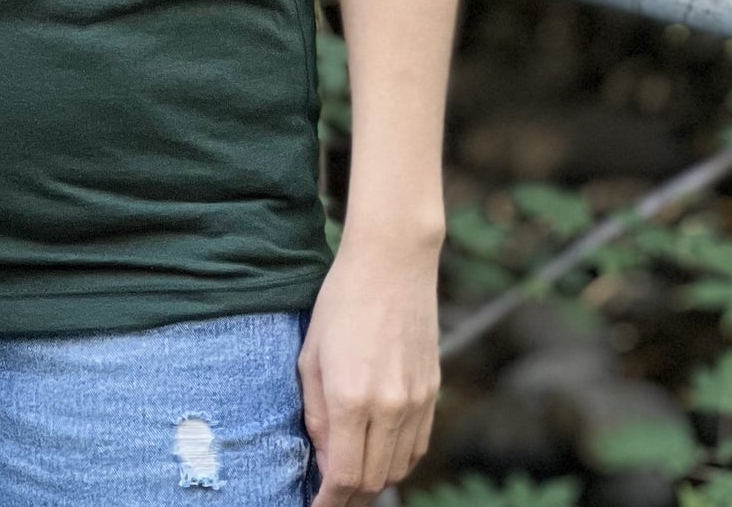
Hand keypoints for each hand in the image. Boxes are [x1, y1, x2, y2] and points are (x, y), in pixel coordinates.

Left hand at [298, 231, 441, 506]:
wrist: (393, 262)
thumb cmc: (342, 301)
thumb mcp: (310, 354)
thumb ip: (314, 413)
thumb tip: (323, 459)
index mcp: (350, 398)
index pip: (343, 477)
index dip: (327, 502)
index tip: (314, 506)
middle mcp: (388, 407)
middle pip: (373, 482)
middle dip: (349, 497)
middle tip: (329, 494)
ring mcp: (416, 402)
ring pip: (398, 469)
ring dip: (374, 482)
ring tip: (351, 476)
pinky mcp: (433, 392)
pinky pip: (418, 446)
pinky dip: (398, 460)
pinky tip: (379, 453)